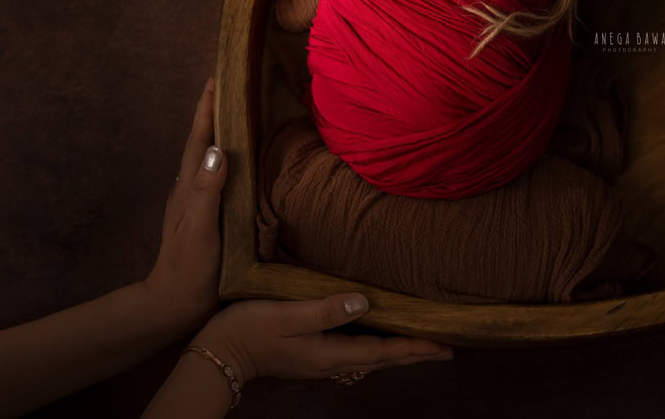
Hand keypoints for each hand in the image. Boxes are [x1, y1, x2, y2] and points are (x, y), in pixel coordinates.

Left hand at [142, 77, 226, 335]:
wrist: (174, 306)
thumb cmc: (189, 269)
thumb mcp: (200, 229)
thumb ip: (207, 190)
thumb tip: (217, 149)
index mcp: (189, 186)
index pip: (200, 137)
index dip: (208, 106)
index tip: (218, 74)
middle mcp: (192, 188)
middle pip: (204, 138)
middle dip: (215, 108)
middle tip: (231, 80)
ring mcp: (198, 201)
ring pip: (211, 155)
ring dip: (220, 129)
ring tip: (238, 107)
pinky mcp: (209, 213)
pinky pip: (220, 173)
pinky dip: (230, 154)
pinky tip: (240, 157)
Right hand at [189, 293, 454, 385]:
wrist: (217, 351)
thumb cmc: (250, 328)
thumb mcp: (288, 314)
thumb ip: (326, 310)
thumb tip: (366, 302)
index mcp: (331, 354)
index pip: (384, 352)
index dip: (416, 347)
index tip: (446, 345)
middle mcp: (331, 362)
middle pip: (383, 358)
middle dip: (416, 353)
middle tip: (447, 348)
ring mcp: (321, 360)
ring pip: (371, 356)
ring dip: (398, 350)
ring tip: (422, 343)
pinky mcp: (311, 353)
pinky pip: (355, 350)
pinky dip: (376, 346)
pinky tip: (378, 337)